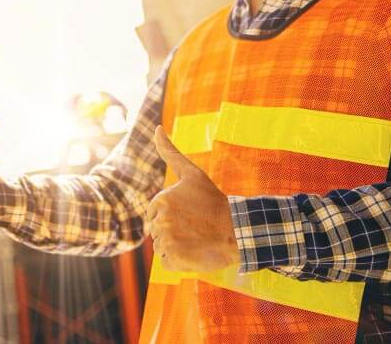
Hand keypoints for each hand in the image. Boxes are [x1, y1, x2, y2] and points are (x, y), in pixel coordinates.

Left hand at [145, 126, 238, 272]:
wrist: (237, 230)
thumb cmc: (214, 201)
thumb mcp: (192, 174)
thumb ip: (170, 152)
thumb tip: (156, 128)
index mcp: (160, 200)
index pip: (154, 213)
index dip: (172, 215)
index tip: (190, 213)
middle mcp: (160, 221)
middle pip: (156, 230)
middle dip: (172, 230)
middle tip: (195, 226)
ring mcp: (166, 242)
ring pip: (161, 246)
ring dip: (176, 245)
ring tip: (196, 238)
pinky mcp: (173, 261)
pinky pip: (167, 262)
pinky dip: (178, 260)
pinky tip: (194, 251)